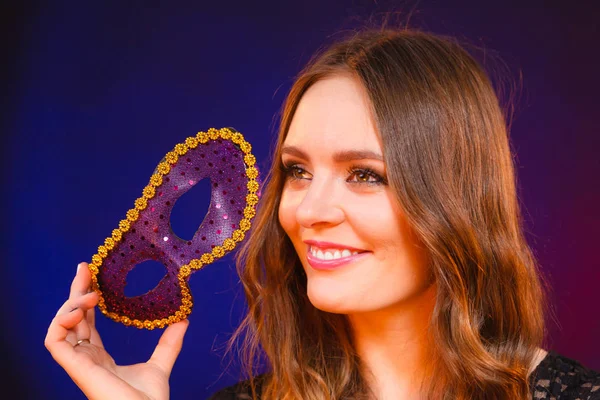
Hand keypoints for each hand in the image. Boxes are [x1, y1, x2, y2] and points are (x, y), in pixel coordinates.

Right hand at [45, 262, 188, 399]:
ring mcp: (79, 363)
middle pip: (72, 318)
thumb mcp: (161, 364)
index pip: (87, 322)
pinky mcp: (75, 368)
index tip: (93, 273)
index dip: (87, 299)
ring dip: (71, 304)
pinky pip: (54, 341)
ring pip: (60, 326)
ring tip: (91, 293)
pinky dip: (61, 321)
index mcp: (100, 358)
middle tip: (84, 266)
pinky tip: (79, 309)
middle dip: (75, 291)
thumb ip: (169, 343)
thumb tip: (183, 319)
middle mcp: (86, 358)